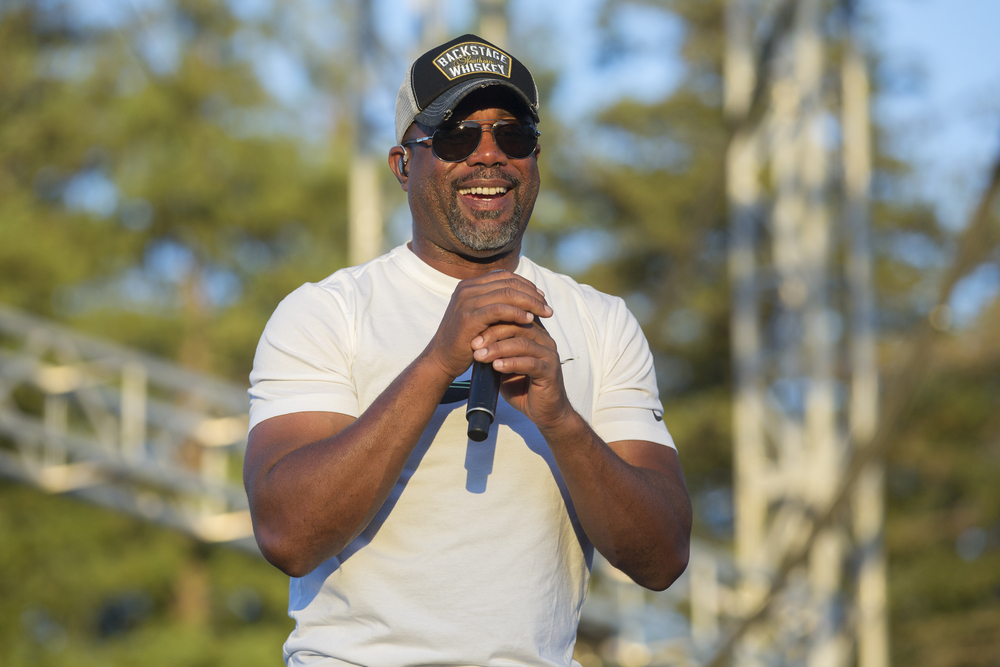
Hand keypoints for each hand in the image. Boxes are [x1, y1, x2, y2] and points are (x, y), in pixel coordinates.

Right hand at [422, 270, 552, 380]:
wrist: (442, 360)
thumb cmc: (465, 340)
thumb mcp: (479, 316)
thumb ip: (495, 304)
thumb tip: (523, 296)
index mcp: (469, 285)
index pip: (505, 276)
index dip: (526, 285)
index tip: (541, 297)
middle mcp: (466, 289)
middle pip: (508, 283)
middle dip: (532, 294)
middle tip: (548, 307)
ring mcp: (466, 302)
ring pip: (507, 293)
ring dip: (530, 303)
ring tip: (544, 313)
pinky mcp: (469, 318)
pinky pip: (499, 310)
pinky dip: (517, 313)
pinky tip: (529, 320)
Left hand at [471, 315, 573, 430]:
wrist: (544, 411)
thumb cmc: (522, 386)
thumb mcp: (503, 367)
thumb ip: (494, 353)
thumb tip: (472, 343)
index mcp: (533, 333)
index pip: (513, 318)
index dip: (493, 321)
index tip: (471, 330)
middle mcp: (543, 340)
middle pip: (517, 326)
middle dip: (492, 333)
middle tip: (474, 344)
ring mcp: (548, 355)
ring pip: (522, 344)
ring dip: (498, 349)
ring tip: (480, 356)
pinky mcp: (550, 371)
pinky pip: (530, 363)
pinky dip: (511, 363)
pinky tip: (497, 366)